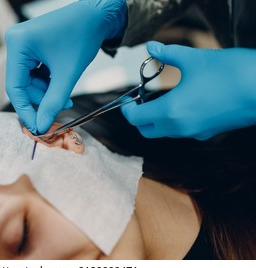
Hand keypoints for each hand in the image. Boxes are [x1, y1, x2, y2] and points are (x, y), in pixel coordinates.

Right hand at [5, 0, 126, 133]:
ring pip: (28, 81)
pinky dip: (47, 83)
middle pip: (21, 85)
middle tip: (59, 110)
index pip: (14, 87)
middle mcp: (15, 42)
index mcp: (18, 44)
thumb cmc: (83, 36)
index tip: (37, 128)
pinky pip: (34, 73)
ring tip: (66, 98)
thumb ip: (53, 103)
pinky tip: (61, 85)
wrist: (96, 15)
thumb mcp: (67, 75)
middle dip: (41, 100)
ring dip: (46, 93)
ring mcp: (22, 44)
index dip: (25, 111)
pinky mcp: (30, 47)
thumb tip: (41, 126)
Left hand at [122, 42, 255, 139]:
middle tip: (140, 100)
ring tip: (160, 98)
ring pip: (164, 132)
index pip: (135, 119)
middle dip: (138, 118)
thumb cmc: (230, 73)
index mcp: (170, 112)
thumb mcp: (194, 58)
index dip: (127, 109)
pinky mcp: (208, 132)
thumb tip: (151, 46)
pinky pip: (182, 131)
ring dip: (156, 119)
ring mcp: (195, 133)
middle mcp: (180, 128)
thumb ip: (167, 54)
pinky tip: (181, 102)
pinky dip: (173, 120)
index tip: (127, 99)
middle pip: (147, 130)